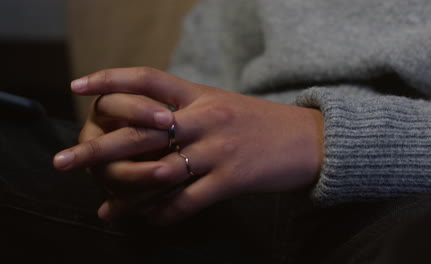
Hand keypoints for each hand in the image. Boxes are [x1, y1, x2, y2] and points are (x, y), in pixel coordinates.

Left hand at [54, 67, 323, 223]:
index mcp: (200, 95)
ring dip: (126, 195)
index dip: (110, 79)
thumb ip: (187, 110)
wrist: (309, 139)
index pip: (147, 79)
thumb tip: (150, 123)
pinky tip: (146, 223)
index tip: (78, 87)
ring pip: (158, 174)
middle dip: (96, 148)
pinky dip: (162, 215)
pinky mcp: (231, 180)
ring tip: (104, 208)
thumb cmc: (261, 123)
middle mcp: (204, 119)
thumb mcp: (222, 104)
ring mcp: (217, 150)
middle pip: (139, 132)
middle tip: (63, 162)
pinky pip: (186, 202)